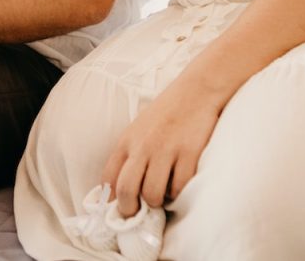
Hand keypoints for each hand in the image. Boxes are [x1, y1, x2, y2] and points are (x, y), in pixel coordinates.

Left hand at [102, 78, 221, 216]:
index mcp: (127, 141)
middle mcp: (143, 146)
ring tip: (164, 193)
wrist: (195, 91)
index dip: (111, 200)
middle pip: (126, 191)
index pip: (108, 179)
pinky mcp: (188, 153)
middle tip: (141, 213)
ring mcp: (165, 150)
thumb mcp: (139, 129)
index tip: (120, 209)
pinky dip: (180, 192)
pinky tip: (180, 181)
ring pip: (153, 194)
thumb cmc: (166, 113)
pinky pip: (180, 188)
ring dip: (159, 201)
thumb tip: (123, 192)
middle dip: (131, 210)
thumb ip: (130, 155)